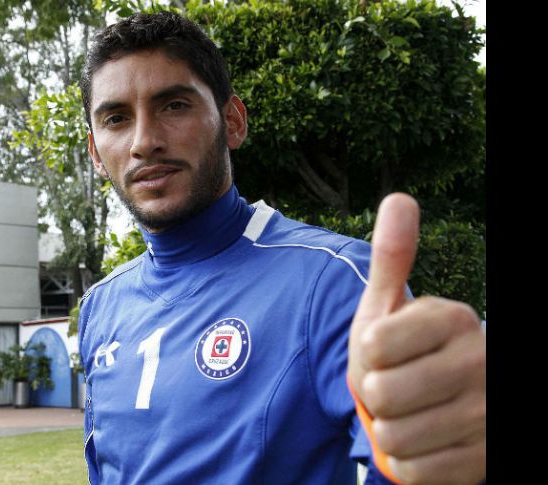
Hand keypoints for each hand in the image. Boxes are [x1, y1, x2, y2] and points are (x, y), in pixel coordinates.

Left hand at [347, 193, 485, 484]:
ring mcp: (488, 415)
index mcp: (455, 318)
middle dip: (376, 397)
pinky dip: (408, 464)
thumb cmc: (402, 354)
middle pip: (382, 394)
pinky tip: (426, 444)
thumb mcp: (389, 308)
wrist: (441, 410)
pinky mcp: (485, 460)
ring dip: (390, 432)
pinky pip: (414, 472)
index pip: (373, 346)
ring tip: (411, 415)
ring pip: (396, 438)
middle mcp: (482, 362)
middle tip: (396, 389)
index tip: (387, 351)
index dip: (367, 355)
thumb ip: (393, 257)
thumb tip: (399, 198)